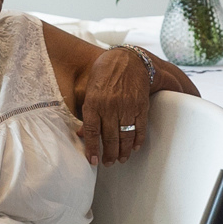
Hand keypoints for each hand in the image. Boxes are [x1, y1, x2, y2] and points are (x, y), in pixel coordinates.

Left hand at [75, 46, 155, 164]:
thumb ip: (87, 113)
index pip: (92, 132)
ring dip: (123, 151)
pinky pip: (140, 128)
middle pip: (110, 138)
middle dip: (109, 154)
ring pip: (125, 136)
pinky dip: (138, 140)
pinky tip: (134, 148)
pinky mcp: (140, 106)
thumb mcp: (90, 91)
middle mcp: (110, 106)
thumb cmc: (104, 75)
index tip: (93, 161)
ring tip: (121, 159)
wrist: (127, 59)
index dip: (92, 149)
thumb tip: (82, 134)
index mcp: (94, 103)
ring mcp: (127, 107)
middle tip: (108, 163)